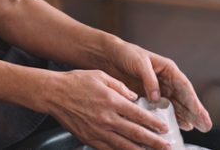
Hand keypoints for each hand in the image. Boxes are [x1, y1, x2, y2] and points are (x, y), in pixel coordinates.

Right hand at [44, 69, 172, 149]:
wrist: (53, 93)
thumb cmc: (76, 82)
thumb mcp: (102, 76)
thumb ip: (121, 87)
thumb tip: (135, 97)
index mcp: (112, 101)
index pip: (139, 115)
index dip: (153, 124)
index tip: (164, 128)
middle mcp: (107, 118)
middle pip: (135, 134)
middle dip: (153, 142)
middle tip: (166, 146)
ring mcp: (97, 131)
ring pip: (123, 146)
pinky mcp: (88, 139)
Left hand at [102, 41, 212, 132]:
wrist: (109, 56)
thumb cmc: (126, 53)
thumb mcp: (139, 63)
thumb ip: (149, 80)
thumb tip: (156, 97)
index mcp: (167, 69)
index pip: (184, 87)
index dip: (193, 100)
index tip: (199, 112)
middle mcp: (166, 80)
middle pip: (184, 98)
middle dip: (196, 112)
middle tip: (206, 126)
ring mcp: (159, 89)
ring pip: (177, 105)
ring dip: (186, 116)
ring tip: (196, 128)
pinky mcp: (149, 96)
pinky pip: (163, 108)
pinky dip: (171, 116)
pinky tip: (178, 125)